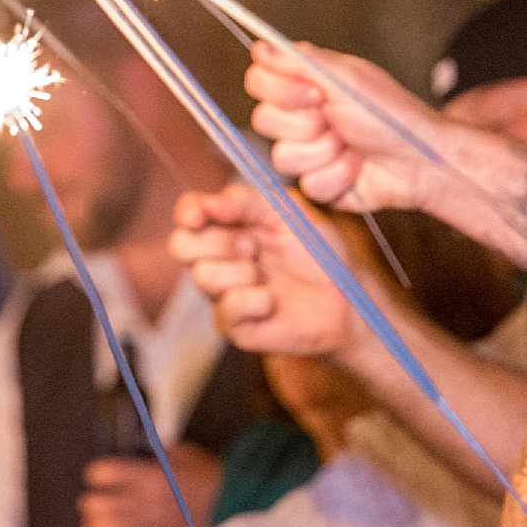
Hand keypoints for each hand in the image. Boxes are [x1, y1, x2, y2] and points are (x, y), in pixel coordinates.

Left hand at [78, 445, 220, 526]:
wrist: (236, 502)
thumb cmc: (209, 476)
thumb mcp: (182, 453)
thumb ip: (157, 454)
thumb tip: (139, 452)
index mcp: (150, 476)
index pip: (105, 474)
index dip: (97, 474)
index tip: (96, 476)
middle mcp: (147, 501)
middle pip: (98, 507)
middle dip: (91, 504)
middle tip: (92, 502)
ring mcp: (153, 524)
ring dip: (99, 526)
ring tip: (97, 522)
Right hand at [170, 184, 362, 358]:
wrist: (346, 297)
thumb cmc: (318, 252)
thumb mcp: (290, 211)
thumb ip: (249, 200)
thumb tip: (212, 201)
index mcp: (228, 226)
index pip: (188, 212)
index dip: (189, 211)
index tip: (201, 214)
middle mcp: (218, 259)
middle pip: (181, 244)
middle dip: (219, 240)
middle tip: (253, 245)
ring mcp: (222, 294)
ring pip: (203, 275)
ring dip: (243, 271)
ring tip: (269, 277)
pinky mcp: (234, 326)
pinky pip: (227, 308)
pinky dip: (255, 300)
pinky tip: (272, 301)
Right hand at [246, 41, 444, 214]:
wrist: (419, 161)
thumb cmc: (391, 116)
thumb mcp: (348, 79)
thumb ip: (301, 62)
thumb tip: (261, 48)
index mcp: (305, 84)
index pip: (258, 81)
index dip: (279, 91)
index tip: (314, 93)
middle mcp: (300, 116)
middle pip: (264, 121)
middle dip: (308, 124)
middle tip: (337, 120)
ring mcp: (306, 151)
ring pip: (283, 157)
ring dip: (326, 152)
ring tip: (352, 145)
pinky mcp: (317, 182)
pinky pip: (308, 184)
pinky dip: (339, 174)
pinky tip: (358, 167)